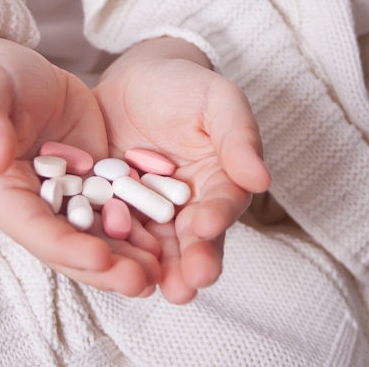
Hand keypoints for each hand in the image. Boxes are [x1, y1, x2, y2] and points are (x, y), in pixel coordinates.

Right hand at [0, 34, 160, 295]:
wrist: (23, 72)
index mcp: (0, 191)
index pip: (31, 227)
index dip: (64, 247)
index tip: (101, 258)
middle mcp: (31, 205)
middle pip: (67, 244)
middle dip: (103, 267)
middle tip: (142, 282)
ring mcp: (63, 200)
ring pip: (94, 236)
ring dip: (124, 259)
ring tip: (159, 274)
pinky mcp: (90, 186)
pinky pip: (114, 212)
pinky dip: (136, 231)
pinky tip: (163, 245)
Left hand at [93, 37, 270, 302]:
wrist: (137, 80)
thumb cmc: (185, 86)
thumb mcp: (217, 101)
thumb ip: (238, 136)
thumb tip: (261, 179)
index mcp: (219, 181)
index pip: (223, 203)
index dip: (218, 217)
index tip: (208, 227)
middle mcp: (188, 204)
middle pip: (192, 237)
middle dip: (190, 261)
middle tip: (187, 286)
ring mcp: (150, 209)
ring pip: (155, 243)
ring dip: (154, 268)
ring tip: (151, 288)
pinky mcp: (115, 206)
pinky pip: (113, 227)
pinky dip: (112, 245)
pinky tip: (107, 262)